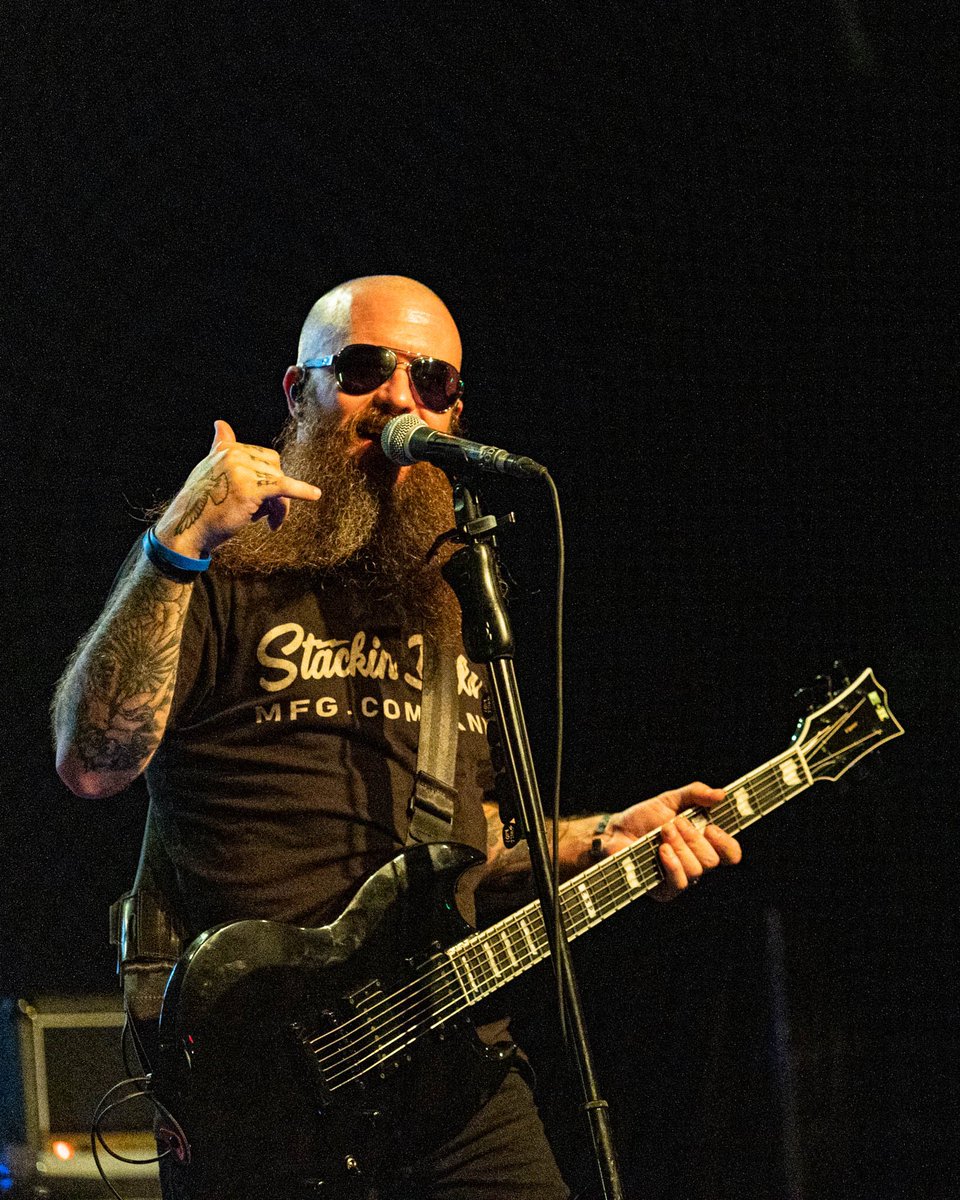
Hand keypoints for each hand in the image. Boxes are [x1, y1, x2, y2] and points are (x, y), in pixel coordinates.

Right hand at [155, 420, 321, 555]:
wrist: (187, 529)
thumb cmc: (202, 506)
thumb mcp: (210, 471)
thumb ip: (221, 448)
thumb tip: (220, 422)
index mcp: (226, 450)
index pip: (264, 457)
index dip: (268, 478)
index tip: (263, 496)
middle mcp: (233, 456)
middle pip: (275, 469)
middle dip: (275, 493)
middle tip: (266, 516)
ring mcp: (241, 471)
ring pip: (279, 483)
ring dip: (278, 506)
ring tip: (267, 522)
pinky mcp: (250, 490)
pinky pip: (283, 488)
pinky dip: (302, 491)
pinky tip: (315, 495)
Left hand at [606, 781, 741, 901]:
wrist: (616, 831)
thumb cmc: (644, 817)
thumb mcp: (670, 799)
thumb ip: (696, 794)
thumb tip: (720, 794)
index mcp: (704, 842)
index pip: (730, 853)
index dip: (727, 843)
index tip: (711, 828)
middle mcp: (696, 862)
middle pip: (712, 860)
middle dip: (693, 838)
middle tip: (675, 824)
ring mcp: (682, 877)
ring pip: (696, 870)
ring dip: (679, 846)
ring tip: (662, 832)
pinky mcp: (665, 889)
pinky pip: (680, 883)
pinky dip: (672, 863)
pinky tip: (661, 850)